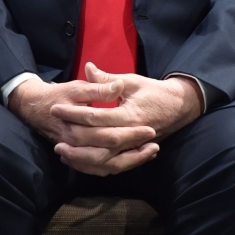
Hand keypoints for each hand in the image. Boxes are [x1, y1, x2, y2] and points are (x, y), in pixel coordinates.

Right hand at [7, 73, 158, 175]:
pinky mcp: (78, 157)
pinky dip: (116, 167)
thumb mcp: (78, 87)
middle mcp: (76, 146)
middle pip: (109, 156)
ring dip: (128, 163)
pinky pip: (98, 169)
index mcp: (77, 128)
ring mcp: (76, 154)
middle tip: (155, 145)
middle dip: (134, 152)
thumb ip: (98, 87)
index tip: (150, 130)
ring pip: (104, 167)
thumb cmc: (60, 95)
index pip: (109, 136)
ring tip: (149, 154)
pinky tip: (132, 160)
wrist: (36, 108)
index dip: (131, 134)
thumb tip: (118, 85)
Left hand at [49, 64, 203, 175]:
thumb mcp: (133, 81)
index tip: (56, 108)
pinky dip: (92, 167)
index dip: (74, 113)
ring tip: (62, 151)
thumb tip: (88, 68)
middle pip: (98, 142)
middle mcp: (131, 134)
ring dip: (81, 158)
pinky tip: (77, 161)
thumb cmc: (154, 91)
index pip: (96, 116)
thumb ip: (108, 79)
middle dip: (74, 139)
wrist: (178, 107)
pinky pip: (111, 167)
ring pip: (104, 161)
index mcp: (130, 114)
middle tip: (56, 134)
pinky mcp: (132, 154)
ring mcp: (133, 147)